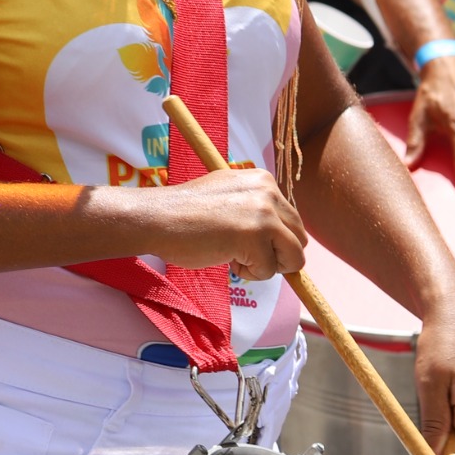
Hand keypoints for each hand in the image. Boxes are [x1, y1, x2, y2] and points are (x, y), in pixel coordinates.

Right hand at [137, 164, 305, 279]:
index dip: (272, 239)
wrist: (156, 218)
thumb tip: (280, 237)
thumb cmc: (183, 213)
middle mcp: (269, 193)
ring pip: (293, 258)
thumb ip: (254, 208)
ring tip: (234, 257)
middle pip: (298, 239)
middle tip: (242, 254)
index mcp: (264, 180)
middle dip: (275, 254)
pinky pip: (269, 270)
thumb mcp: (227, 197)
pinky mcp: (256, 238)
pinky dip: (249, 274)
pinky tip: (225, 258)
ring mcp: (264, 215)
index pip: (291, 219)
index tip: (244, 241)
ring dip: (266, 266)